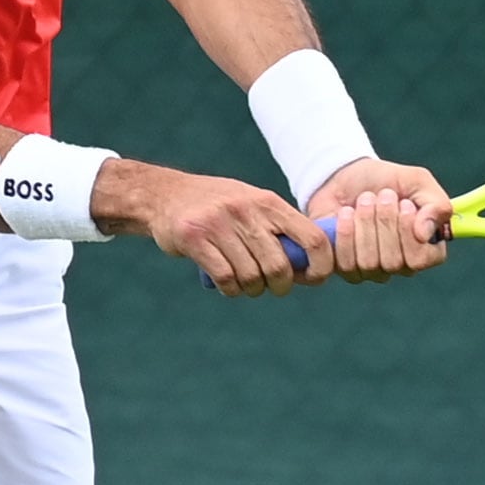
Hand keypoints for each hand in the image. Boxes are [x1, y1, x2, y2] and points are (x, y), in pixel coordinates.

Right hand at [137, 170, 335, 297]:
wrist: (164, 195)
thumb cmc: (218, 206)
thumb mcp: (252, 203)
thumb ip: (279, 228)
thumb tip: (311, 266)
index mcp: (268, 202)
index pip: (313, 238)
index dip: (320, 266)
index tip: (313, 279)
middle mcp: (246, 210)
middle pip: (280, 266)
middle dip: (279, 285)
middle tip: (270, 286)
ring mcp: (220, 223)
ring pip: (252, 276)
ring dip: (252, 289)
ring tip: (245, 284)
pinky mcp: (195, 238)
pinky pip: (226, 278)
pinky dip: (231, 289)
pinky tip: (228, 284)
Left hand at [306, 158, 451, 282]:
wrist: (346, 174)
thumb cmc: (386, 180)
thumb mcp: (418, 181)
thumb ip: (436, 205)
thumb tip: (425, 234)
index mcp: (425, 247)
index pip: (423, 259)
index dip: (410, 231)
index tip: (404, 204)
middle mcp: (401, 265)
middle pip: (394, 262)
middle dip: (385, 221)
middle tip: (382, 194)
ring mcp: (373, 270)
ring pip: (369, 263)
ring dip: (365, 223)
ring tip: (364, 200)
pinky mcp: (347, 268)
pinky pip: (346, 263)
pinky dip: (345, 233)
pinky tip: (346, 213)